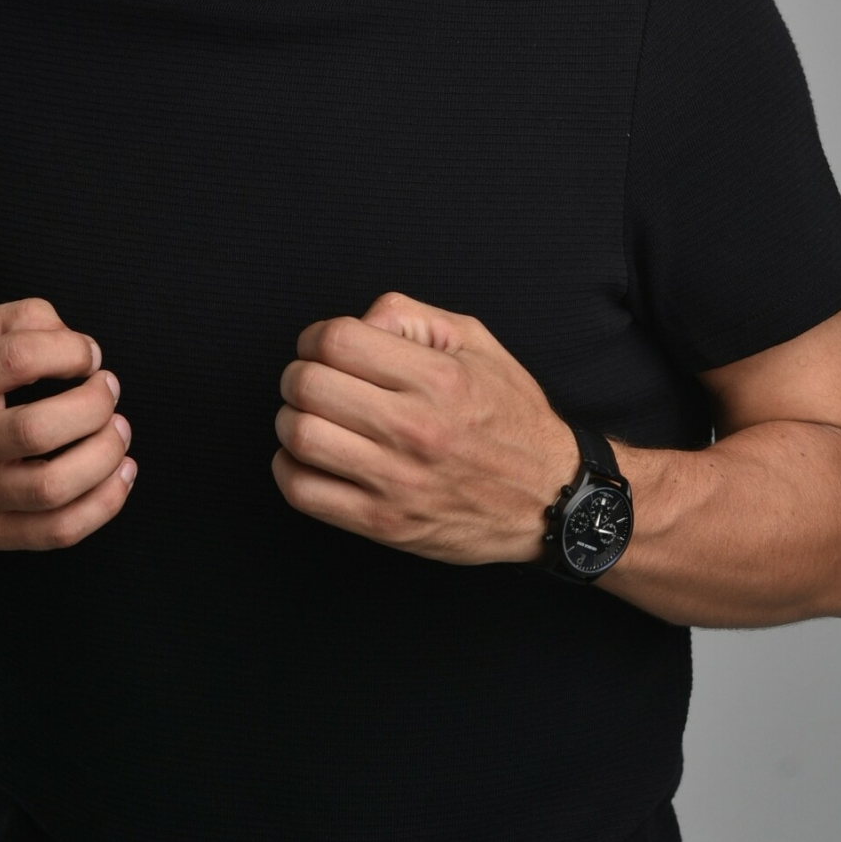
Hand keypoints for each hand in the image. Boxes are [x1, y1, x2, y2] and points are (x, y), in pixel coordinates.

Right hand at [0, 297, 135, 549]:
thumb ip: (19, 319)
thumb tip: (77, 342)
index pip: (19, 358)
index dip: (70, 350)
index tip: (87, 355)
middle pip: (38, 429)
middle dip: (95, 405)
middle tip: (108, 391)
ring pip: (52, 487)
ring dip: (106, 455)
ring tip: (118, 432)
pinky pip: (57, 531)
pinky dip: (104, 504)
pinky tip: (120, 474)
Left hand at [272, 291, 577, 564]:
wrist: (551, 499)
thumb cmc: (510, 414)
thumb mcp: (477, 343)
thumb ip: (412, 317)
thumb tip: (358, 322)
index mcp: (439, 379)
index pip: (336, 341)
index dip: (315, 338)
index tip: (324, 348)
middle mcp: (416, 429)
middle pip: (308, 386)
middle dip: (298, 374)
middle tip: (312, 380)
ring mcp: (397, 481)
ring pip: (300, 437)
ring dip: (291, 418)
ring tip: (312, 417)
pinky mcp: (385, 524)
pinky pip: (303, 492)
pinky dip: (289, 467)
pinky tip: (313, 456)